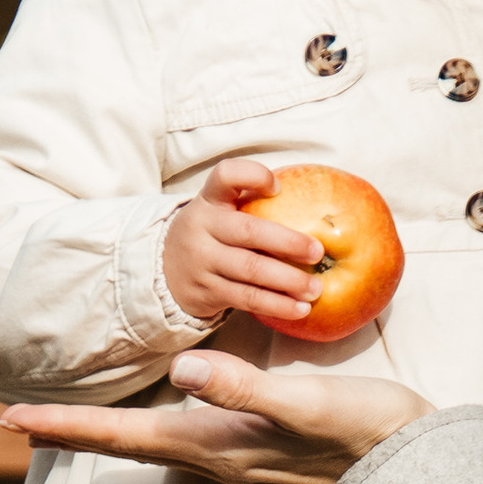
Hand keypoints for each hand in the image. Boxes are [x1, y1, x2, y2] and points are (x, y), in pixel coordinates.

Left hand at [2, 348, 430, 483]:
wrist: (413, 467)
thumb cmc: (361, 430)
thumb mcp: (301, 402)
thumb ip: (241, 389)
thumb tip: (181, 371)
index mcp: (212, 446)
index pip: (120, 437)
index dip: (64, 426)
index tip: (7, 421)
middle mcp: (213, 459)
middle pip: (124, 445)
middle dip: (70, 432)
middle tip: (14, 422)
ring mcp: (234, 460)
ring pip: (150, 445)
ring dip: (104, 435)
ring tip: (65, 422)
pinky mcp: (255, 451)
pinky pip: (183, 440)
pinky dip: (150, 429)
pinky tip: (154, 415)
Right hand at [162, 158, 326, 333]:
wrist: (165, 271)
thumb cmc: (211, 235)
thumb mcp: (219, 211)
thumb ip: (251, 202)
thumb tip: (315, 207)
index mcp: (210, 200)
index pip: (225, 175)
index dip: (252, 176)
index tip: (278, 188)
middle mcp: (203, 227)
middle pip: (249, 231)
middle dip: (288, 242)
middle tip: (317, 252)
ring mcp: (202, 261)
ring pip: (250, 270)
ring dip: (288, 281)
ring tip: (315, 288)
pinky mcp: (207, 291)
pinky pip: (247, 298)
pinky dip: (276, 305)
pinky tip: (300, 308)